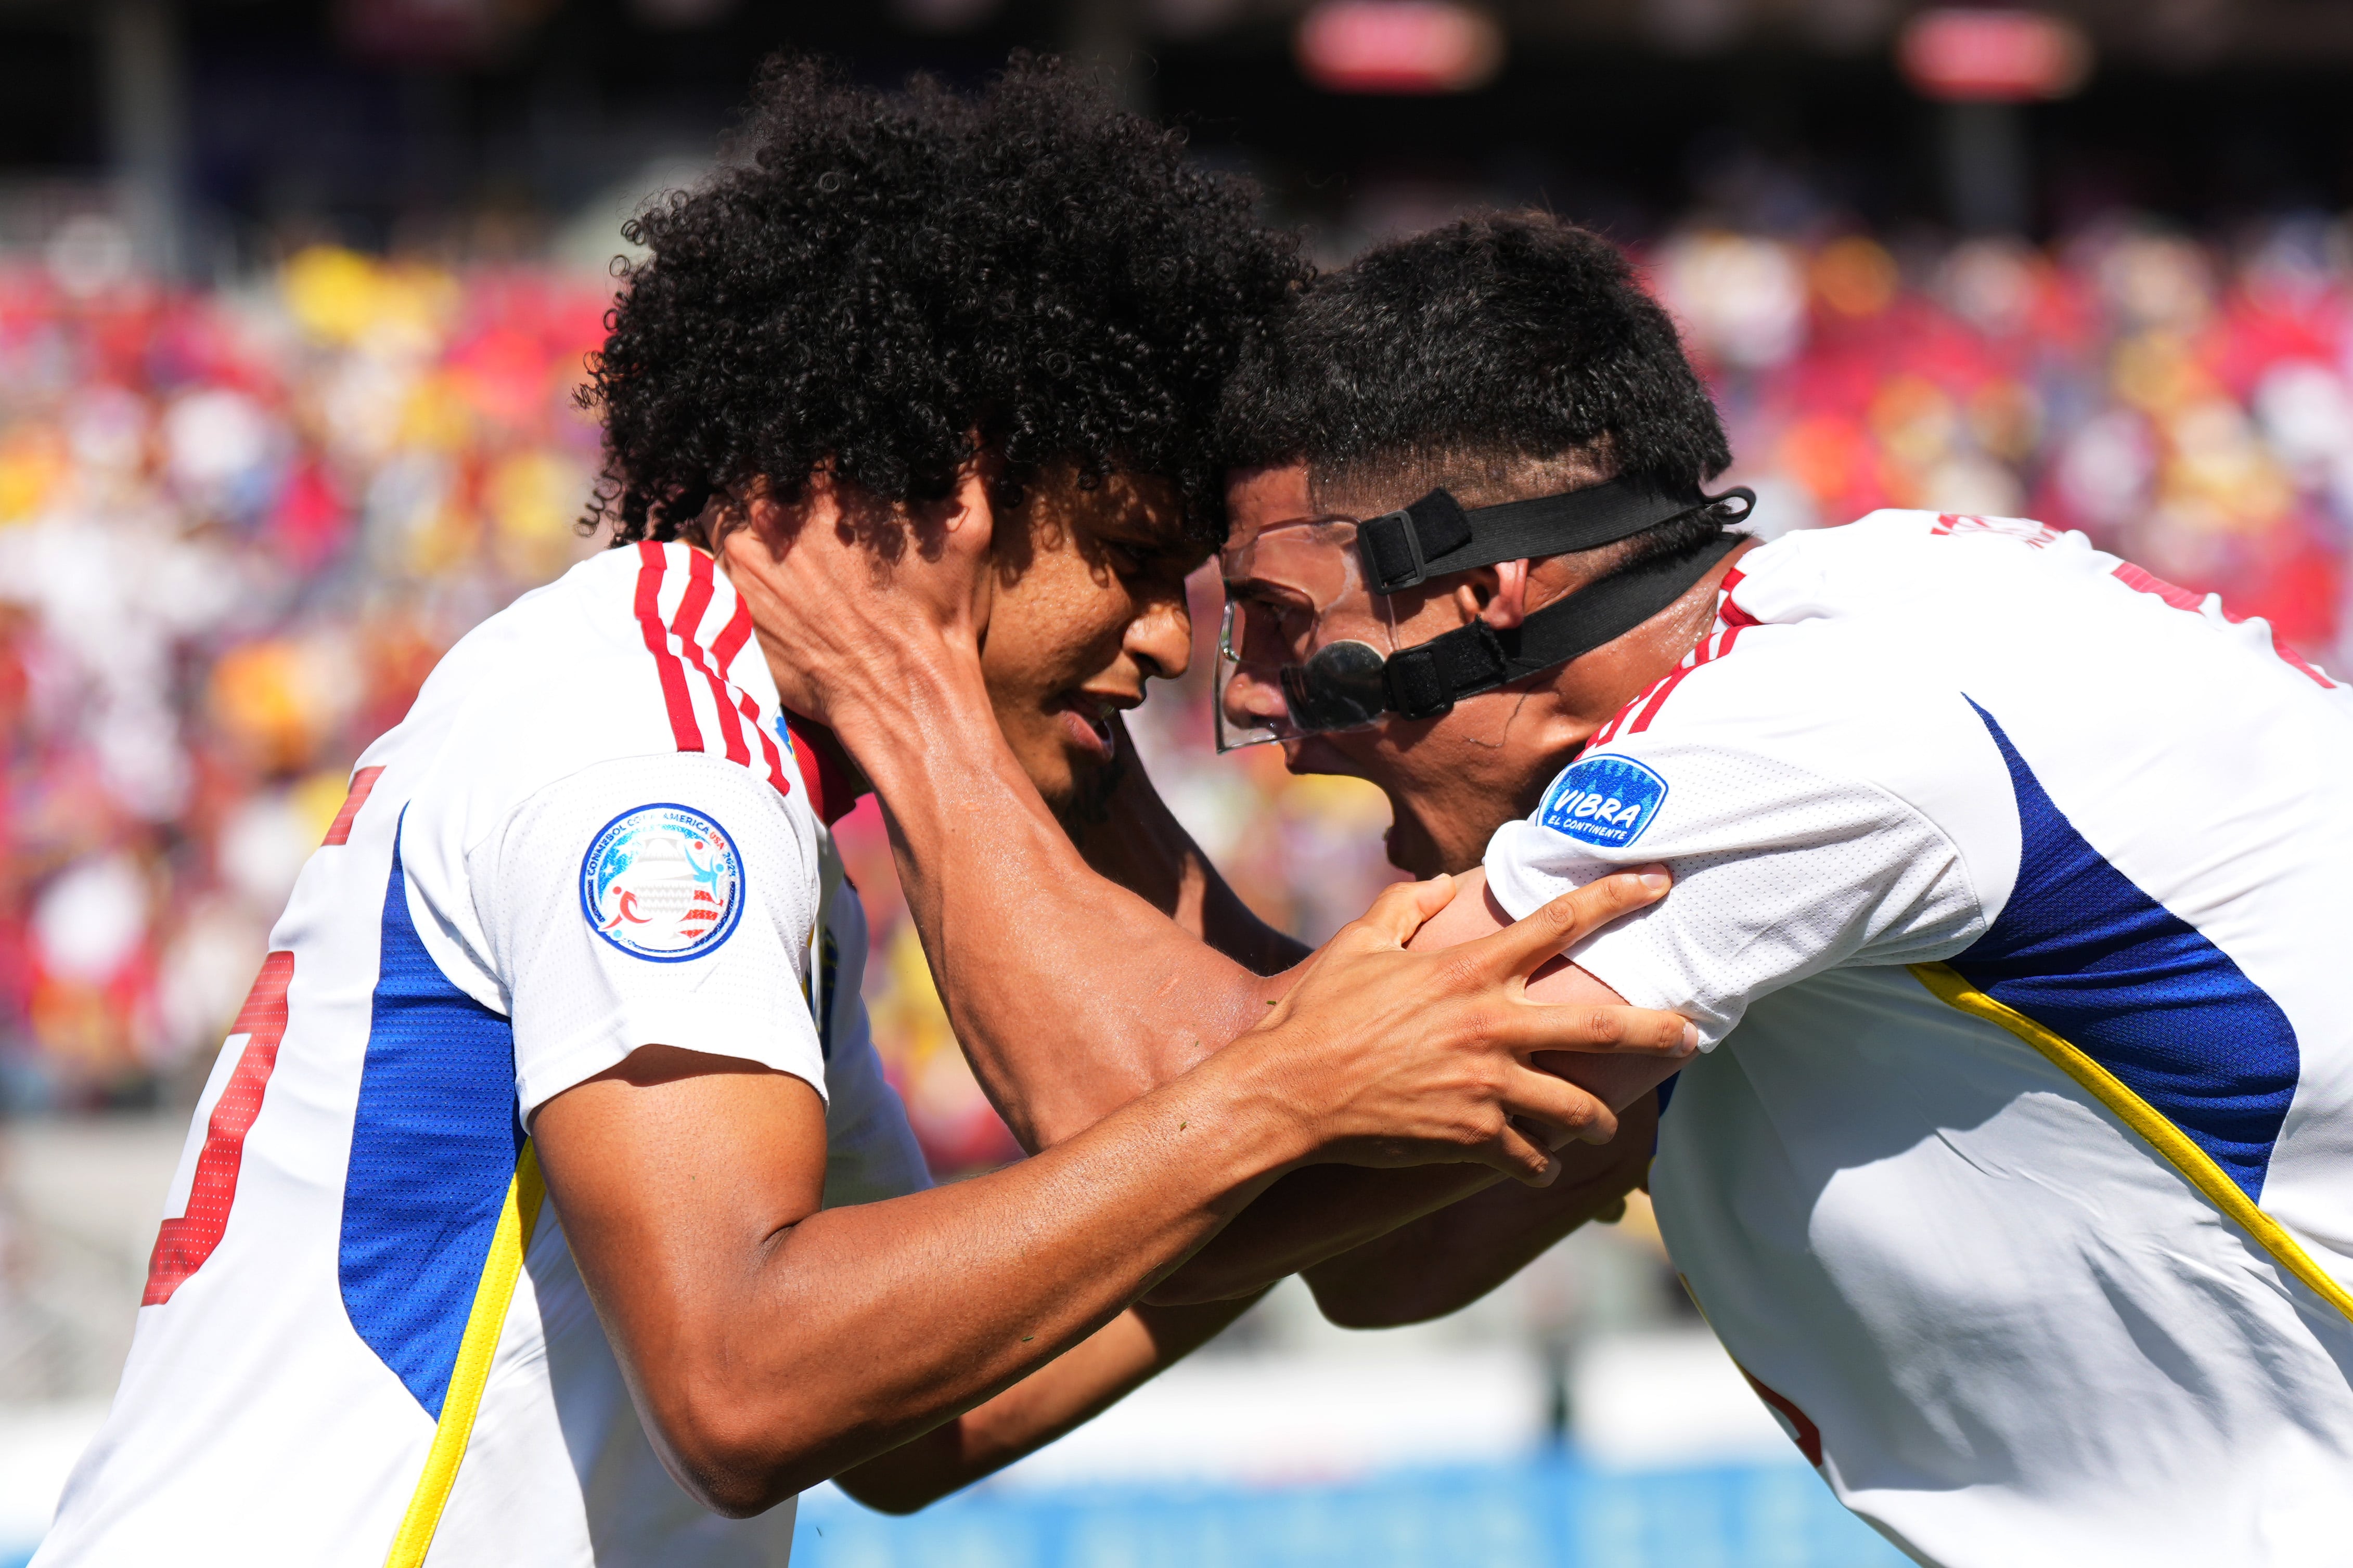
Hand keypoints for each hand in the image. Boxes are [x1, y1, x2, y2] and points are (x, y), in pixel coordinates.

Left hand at [717, 466, 996, 727]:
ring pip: (718, 511)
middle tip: (784, 502)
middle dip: (763, 479)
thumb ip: (971, 465)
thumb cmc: (936, 613)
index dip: (798, 447)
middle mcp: (777, 515)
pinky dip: (709, 561)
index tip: (808, 464)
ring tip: (761, 536)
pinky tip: (741, 569)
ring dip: (734, 515)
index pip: (792, 440)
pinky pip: (698, 564)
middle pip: (748, 470)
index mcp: (829, 486)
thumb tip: (980, 422)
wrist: (904, 692)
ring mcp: (745, 561)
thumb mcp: (969, 528)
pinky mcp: (730, 604)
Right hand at [1227, 872, 1696, 1185]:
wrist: (1291, 1093)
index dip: (1616, 896)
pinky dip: (1538, 1164)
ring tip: (1604, 1127)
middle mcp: (1492, 1024)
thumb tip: (1438, 884)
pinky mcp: (1474, 1136)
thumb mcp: (1357, 946)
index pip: (1561, 921)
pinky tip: (1538, 1167)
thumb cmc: (1319, 1016)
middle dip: (1659, 1030)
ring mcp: (1488, 1084)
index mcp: (1470, 970)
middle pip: (1602, 1026)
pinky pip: (1530, 1157)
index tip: (1658, 882)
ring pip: (1576, 1106)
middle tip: (1693, 1035)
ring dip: (1598, 1120)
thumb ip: (1404, 908)